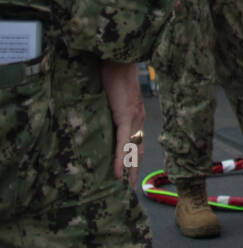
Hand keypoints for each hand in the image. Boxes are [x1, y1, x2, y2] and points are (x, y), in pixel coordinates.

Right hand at [99, 60, 146, 187]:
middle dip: (135, 172)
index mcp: (137, 114)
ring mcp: (133, 118)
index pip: (137, 142)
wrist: (117, 56)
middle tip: (131, 191)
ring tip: (125, 189)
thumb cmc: (112, 71)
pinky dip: (120, 159)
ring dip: (129, 171)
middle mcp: (139, 119)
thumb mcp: (112, 95)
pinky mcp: (125, 115)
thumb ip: (109, 109)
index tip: (132, 176)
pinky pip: (122, 142)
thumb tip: (99, 118)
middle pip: (138, 151)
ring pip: (132, 150)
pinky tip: (117, 173)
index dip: (135, 160)